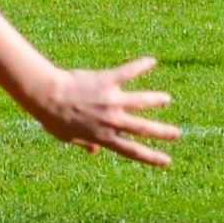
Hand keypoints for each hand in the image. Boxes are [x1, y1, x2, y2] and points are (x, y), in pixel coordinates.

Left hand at [33, 56, 179, 167]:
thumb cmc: (51, 117)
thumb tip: (94, 152)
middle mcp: (111, 120)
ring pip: (142, 101)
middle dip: (163, 132)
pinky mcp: (109, 81)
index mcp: (102, 136)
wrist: (46, 95)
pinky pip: (129, 72)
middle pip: (143, 129)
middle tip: (177, 133)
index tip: (167, 161)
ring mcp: (112, 101)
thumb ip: (83, 143)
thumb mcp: (66, 136)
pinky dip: (141, 65)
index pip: (132, 150)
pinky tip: (151, 61)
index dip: (151, 157)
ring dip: (156, 99)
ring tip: (166, 99)